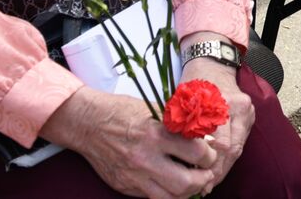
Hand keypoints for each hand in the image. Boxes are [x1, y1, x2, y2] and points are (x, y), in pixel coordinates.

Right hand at [41, 87, 215, 198]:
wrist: (90, 124)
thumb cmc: (126, 112)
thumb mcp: (157, 110)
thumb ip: (181, 125)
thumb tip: (208, 137)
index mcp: (158, 134)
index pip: (197, 153)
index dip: (210, 156)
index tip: (211, 153)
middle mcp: (146, 158)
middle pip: (187, 182)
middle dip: (203, 179)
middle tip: (207, 172)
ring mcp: (135, 176)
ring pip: (171, 197)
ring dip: (189, 192)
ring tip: (194, 182)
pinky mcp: (126, 187)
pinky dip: (169, 196)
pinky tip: (175, 187)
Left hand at [179, 59, 254, 192]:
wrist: (213, 61)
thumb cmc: (194, 82)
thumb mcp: (184, 101)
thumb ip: (185, 128)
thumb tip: (181, 160)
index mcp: (223, 102)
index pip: (220, 142)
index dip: (209, 164)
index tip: (197, 178)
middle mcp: (239, 107)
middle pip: (232, 148)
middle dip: (217, 170)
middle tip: (204, 187)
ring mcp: (248, 110)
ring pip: (238, 148)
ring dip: (224, 167)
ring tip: (210, 182)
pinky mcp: (250, 114)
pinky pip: (241, 141)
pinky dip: (229, 156)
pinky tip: (219, 168)